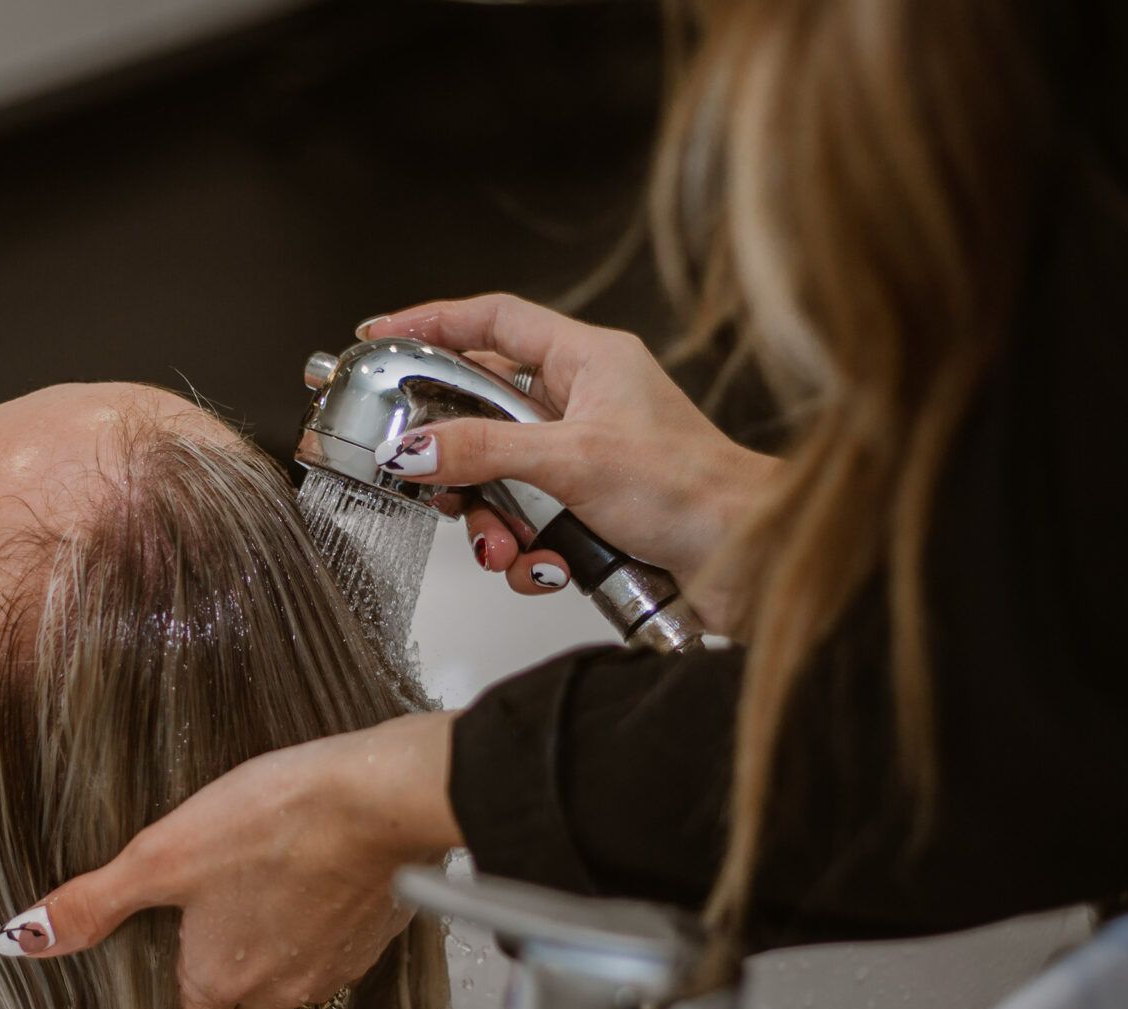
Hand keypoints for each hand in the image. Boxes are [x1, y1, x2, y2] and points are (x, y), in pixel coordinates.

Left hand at [0, 712, 462, 1008]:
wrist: (379, 805)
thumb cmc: (273, 823)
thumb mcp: (163, 855)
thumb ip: (93, 902)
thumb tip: (21, 939)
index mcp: (218, 977)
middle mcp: (274, 989)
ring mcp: (328, 969)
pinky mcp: (368, 941)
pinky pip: (333, 980)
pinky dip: (315, 982)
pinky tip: (316, 960)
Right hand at [361, 293, 775, 605]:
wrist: (748, 561)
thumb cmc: (694, 491)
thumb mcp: (571, 461)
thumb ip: (484, 453)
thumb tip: (414, 448)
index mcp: (588, 360)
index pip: (494, 320)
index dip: (433, 323)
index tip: (380, 337)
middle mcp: (586, 402)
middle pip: (484, 413)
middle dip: (458, 462)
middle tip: (431, 483)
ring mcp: (587, 458)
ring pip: (501, 480)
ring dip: (493, 523)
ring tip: (505, 548)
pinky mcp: (591, 510)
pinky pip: (529, 526)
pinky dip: (527, 555)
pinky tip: (547, 569)